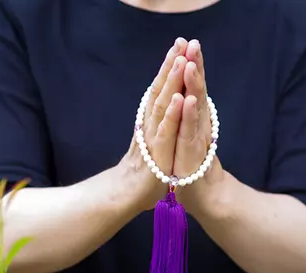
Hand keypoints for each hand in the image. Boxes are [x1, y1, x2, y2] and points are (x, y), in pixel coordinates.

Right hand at [120, 38, 188, 210]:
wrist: (124, 196)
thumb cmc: (143, 172)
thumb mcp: (154, 145)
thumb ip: (158, 128)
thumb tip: (162, 112)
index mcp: (151, 122)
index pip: (160, 90)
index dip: (169, 69)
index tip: (180, 47)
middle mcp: (149, 125)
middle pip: (160, 90)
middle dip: (171, 65)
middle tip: (182, 42)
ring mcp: (152, 138)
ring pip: (162, 105)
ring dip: (171, 82)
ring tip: (180, 60)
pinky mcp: (156, 153)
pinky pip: (165, 131)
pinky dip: (171, 114)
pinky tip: (178, 98)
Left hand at [174, 40, 222, 209]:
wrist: (206, 198)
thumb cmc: (192, 168)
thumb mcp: (185, 139)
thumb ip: (187, 120)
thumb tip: (184, 100)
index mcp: (193, 119)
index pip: (191, 88)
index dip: (189, 66)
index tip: (184, 43)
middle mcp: (198, 125)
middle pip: (196, 91)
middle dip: (194, 65)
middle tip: (193, 43)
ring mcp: (196, 138)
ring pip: (195, 107)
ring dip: (193, 84)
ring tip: (190, 63)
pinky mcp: (192, 153)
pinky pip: (190, 131)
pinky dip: (189, 115)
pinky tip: (188, 99)